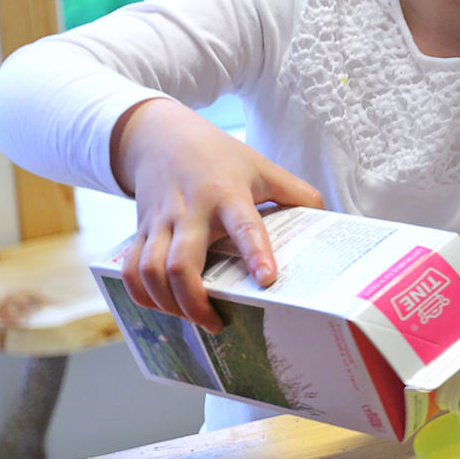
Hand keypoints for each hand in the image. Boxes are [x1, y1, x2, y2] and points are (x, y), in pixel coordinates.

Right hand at [111, 98, 323, 330]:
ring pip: (151, 271)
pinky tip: (161, 307)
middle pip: (181, 263)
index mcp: (227, 194)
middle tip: (216, 323)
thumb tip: (328, 219)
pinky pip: (131, 270)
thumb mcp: (261, 166)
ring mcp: (161, 222)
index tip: (266, 280)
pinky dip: (141, 295)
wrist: (161, 135)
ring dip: (168, 303)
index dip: (255, 253)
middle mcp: (190, 210)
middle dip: (194, 300)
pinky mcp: (141, 230)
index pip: (243, 224)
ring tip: (193, 319)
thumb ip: (295, 192)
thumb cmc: (218, 155)